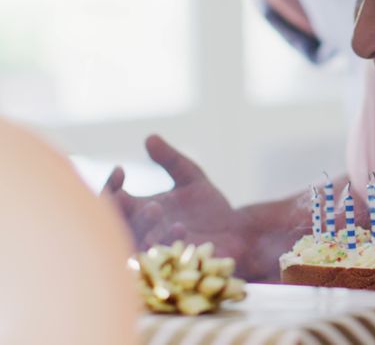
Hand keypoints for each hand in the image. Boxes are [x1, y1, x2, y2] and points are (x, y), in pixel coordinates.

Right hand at [103, 135, 257, 276]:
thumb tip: (150, 137)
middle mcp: (141, 231)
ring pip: (133, 242)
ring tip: (156, 208)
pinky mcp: (170, 266)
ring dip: (141, 226)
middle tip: (127, 195)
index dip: (110, 186)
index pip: (111, 199)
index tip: (121, 170)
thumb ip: (171, 159)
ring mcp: (153, 249)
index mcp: (139, 208)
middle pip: (115, 223)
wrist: (236, 232)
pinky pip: (160, 258)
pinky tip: (180, 227)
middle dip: (117, 210)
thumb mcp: (191, 176)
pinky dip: (167, 242)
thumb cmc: (209, 206)